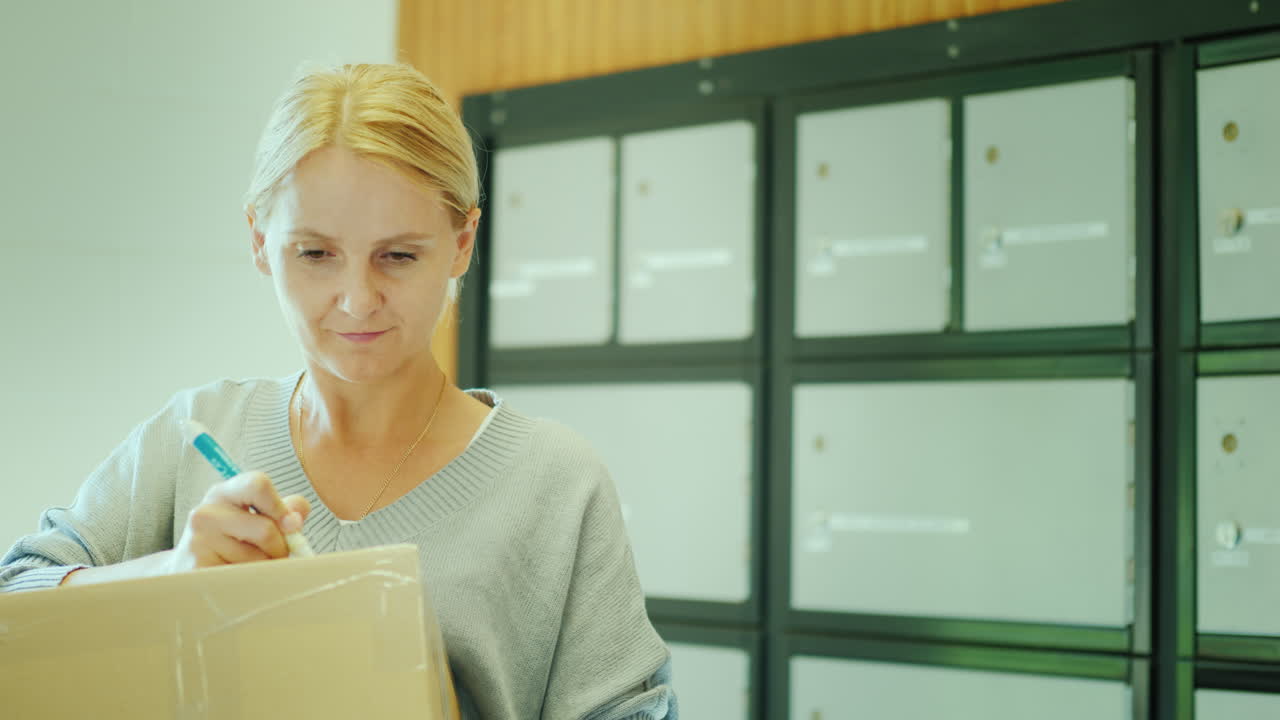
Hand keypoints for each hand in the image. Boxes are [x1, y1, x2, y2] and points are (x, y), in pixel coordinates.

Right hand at [169, 471, 311, 572]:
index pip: (258, 484)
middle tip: (273, 556)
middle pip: (266, 530)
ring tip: (250, 567)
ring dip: (266, 569)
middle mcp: (206, 513)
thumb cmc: (232, 542)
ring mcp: (197, 542)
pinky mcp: (197, 570)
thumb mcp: (256, 517)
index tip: (290, 525)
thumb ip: (284, 511)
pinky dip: (252, 583)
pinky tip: (238, 579)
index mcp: (224, 493)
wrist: (188, 571)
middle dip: (280, 549)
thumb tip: (296, 518)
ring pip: (258, 560)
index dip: (281, 506)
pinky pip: (244, 579)